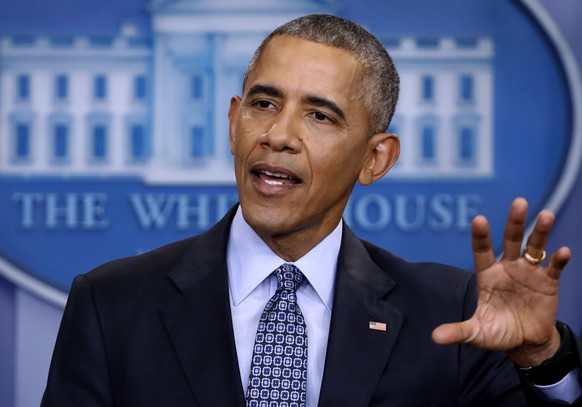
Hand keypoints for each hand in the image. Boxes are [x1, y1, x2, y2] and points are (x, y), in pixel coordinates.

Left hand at [432, 197, 570, 366]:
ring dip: (540, 232)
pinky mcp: (548, 283)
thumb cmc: (497, 333)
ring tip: (546, 214)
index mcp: (488, 275)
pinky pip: (554, 268)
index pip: (482, 251)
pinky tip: (562, 252)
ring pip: (535, 247)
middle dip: (515, 222)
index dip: (481, 236)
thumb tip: (435, 338)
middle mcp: (508, 268)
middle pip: (511, 240)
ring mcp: (529, 273)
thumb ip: (458, 332)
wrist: (525, 343)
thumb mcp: (477, 333)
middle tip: (519, 202)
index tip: (479, 219)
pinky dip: (558, 259)